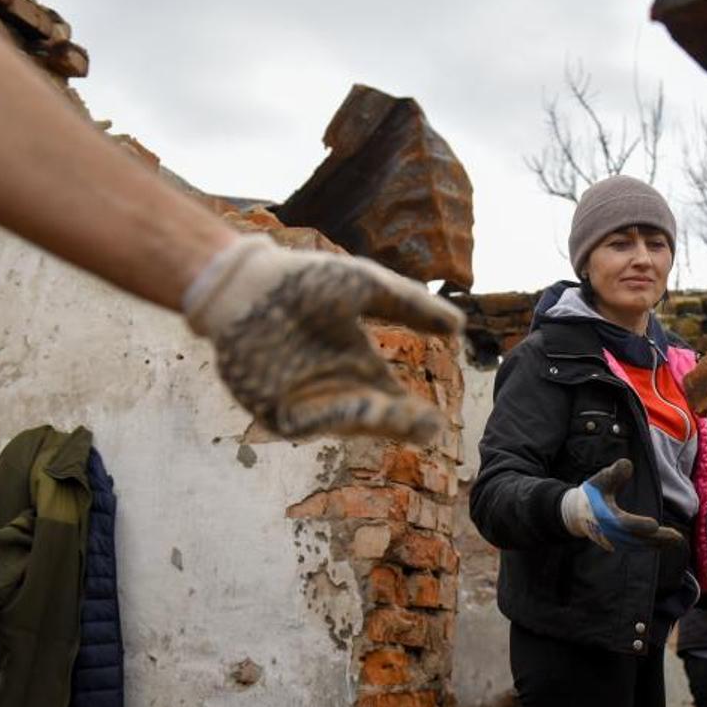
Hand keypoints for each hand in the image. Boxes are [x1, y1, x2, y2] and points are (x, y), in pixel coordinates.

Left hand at [184, 235, 464, 440]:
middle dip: (398, 424)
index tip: (437, 422)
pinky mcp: (271, 408)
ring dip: (368, 419)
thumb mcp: (368, 287)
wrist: (247, 280)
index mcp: (357, 363)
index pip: (392, 399)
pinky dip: (326, 417)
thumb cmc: (305, 280)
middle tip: (424, 426)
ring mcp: (304, 400)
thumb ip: (411, 305)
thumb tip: (459, 326)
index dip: (415, 415)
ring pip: (343, 422)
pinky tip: (351, 405)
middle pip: (373, 417)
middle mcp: (334, 387)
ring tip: (392, 412)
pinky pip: (303, 423)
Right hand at [560, 459, 685, 551]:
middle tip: (678, 538)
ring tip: (677, 541)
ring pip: (638, 546)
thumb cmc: (591, 494)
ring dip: (657, 545)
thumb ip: (614, 473)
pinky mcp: (617, 545)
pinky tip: (665, 543)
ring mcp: (614, 541)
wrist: (576, 514)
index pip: (624, 523)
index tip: (655, 525)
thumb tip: (628, 464)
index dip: (639, 525)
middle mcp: (611, 533)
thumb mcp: (600, 479)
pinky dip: (650, 546)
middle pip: (636, 539)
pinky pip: (636, 547)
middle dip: (657, 539)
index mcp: (606, 517)